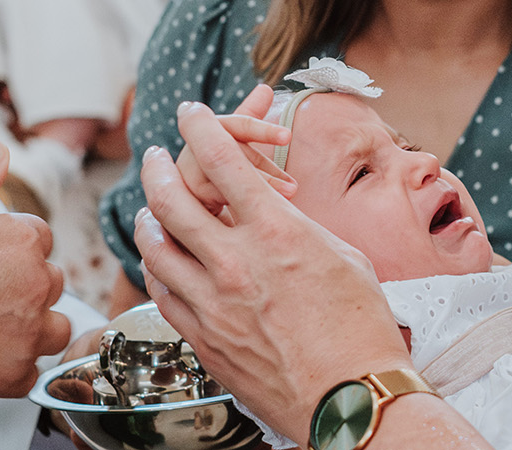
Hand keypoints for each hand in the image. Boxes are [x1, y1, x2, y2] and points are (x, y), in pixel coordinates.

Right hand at [0, 142, 70, 399]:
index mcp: (19, 239)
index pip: (38, 235)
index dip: (8, 244)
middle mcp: (35, 284)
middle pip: (49, 278)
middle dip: (23, 282)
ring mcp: (28, 332)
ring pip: (53, 325)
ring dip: (32, 323)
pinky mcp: (15, 375)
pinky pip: (31, 369)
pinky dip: (13, 364)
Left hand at [134, 101, 412, 443]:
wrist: (353, 398)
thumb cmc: (361, 329)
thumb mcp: (342, 257)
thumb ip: (297, 230)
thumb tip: (274, 216)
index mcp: (276, 232)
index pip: (221, 160)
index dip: (200, 127)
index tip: (191, 113)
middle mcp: (235, 263)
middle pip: (171, 199)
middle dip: (158, 168)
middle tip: (157, 156)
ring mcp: (213, 304)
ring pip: (156, 248)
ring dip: (149, 219)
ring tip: (150, 208)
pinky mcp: (203, 340)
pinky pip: (164, 295)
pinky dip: (159, 270)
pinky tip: (163, 263)